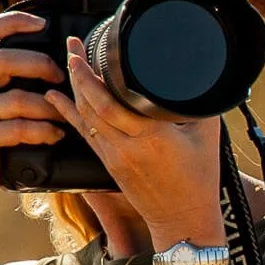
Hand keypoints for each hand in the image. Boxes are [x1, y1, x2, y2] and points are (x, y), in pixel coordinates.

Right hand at [0, 11, 68, 203]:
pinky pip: (15, 129)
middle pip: (3, 60)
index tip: (43, 23)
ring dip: (48, 106)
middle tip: (61, 78)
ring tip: (65, 116)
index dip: (14, 20)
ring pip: (14, 98)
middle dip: (40, 65)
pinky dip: (42, 131)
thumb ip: (12, 82)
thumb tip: (55, 64)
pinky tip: (55, 135)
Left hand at [47, 35, 224, 240]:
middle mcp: (127, 146)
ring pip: (84, 117)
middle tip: (71, 46)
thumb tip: (199, 76)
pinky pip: (85, 133)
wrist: (184, 219)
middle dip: (78, 72)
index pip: (111, 101)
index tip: (87, 50)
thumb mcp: (208, 136)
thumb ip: (200, 105)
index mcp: (152, 136)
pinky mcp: (109, 164)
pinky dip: (69, 112)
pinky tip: (56, 97)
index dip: (93, 75)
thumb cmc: (199, 179)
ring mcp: (114, 156)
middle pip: (91, 104)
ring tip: (67, 63)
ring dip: (73, 88)